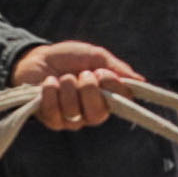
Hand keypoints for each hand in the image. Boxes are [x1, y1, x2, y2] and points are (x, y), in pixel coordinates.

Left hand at [18, 39, 133, 128]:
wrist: (37, 58)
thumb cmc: (69, 58)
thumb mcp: (95, 56)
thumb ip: (116, 68)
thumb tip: (141, 81)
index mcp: (107, 96)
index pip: (122, 103)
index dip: (113, 88)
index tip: (103, 72)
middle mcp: (91, 112)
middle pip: (98, 115)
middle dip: (89, 91)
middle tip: (82, 74)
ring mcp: (71, 119)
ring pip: (74, 112)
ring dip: (67, 88)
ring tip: (62, 77)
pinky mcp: (51, 120)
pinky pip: (54, 113)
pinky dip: (50, 93)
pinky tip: (48, 83)